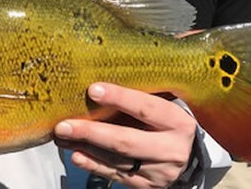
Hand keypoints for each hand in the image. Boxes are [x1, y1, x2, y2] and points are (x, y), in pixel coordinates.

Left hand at [55, 83, 195, 188]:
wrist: (188, 156)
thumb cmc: (167, 122)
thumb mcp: (166, 103)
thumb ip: (144, 92)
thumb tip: (105, 74)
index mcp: (178, 122)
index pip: (145, 108)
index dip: (119, 98)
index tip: (93, 89)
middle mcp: (171, 150)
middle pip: (125, 141)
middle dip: (91, 132)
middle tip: (63, 125)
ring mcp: (159, 171)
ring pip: (116, 160)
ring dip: (84, 147)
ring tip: (62, 136)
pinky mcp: (146, 185)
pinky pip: (115, 175)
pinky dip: (92, 164)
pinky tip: (75, 154)